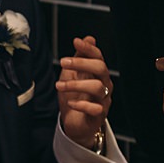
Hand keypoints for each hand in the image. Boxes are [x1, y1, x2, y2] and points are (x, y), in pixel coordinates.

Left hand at [56, 35, 111, 149]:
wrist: (74, 124)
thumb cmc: (75, 98)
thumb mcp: (73, 74)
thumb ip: (80, 57)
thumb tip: (88, 38)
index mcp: (98, 73)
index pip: (98, 56)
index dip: (88, 48)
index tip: (76, 41)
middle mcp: (104, 85)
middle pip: (101, 68)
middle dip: (82, 63)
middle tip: (64, 62)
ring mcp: (103, 100)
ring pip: (97, 87)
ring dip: (75, 84)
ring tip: (59, 86)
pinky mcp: (99, 115)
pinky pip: (94, 108)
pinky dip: (81, 104)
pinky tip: (70, 103)